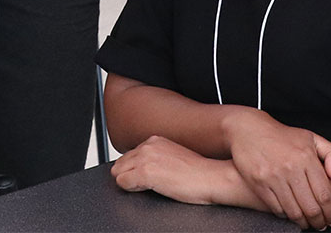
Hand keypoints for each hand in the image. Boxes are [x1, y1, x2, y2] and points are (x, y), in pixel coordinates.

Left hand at [111, 135, 231, 206]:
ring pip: (118, 173)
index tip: (145, 177)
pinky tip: (150, 189)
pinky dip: (132, 190)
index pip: (128, 156)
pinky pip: (123, 183)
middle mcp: (148, 146)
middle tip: (147, 184)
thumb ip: (156, 157)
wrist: (212, 177)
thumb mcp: (174, 157)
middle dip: (128, 175)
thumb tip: (142, 168)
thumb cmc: (199, 172)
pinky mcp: (146, 173)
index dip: (133, 170)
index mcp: (155, 140)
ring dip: (130, 182)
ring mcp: (146, 158)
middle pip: (120, 164)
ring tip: (151, 186)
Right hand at [223, 108, 330, 229]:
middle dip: (319, 222)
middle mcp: (291, 168)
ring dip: (304, 222)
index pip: (325, 195)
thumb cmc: (283, 136)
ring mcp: (273, 177)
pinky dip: (286, 215)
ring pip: (294, 212)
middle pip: (311, 208)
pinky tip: (291, 213)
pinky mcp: (259, 184)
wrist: (249, 129)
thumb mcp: (312, 138)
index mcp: (306, 157)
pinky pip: (277, 208)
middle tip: (321, 224)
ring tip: (307, 222)